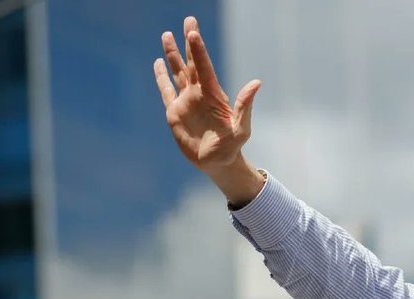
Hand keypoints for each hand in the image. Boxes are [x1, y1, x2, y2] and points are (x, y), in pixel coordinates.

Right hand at [153, 17, 265, 204]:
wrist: (217, 162)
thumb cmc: (232, 147)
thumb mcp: (241, 128)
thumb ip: (245, 106)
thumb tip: (256, 82)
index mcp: (213, 95)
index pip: (204, 67)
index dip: (198, 50)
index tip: (193, 31)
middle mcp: (199, 94)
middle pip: (191, 63)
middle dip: (188, 43)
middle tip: (189, 20)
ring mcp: (186, 101)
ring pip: (177, 72)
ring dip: (172, 54)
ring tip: (167, 34)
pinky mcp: (174, 112)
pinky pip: (166, 90)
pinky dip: (160, 77)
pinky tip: (157, 63)